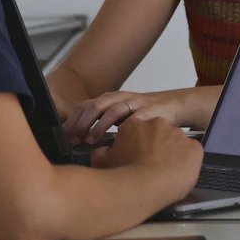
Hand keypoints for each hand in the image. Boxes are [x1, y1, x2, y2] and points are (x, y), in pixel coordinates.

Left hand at [62, 90, 180, 145]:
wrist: (175, 105)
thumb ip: (101, 122)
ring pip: (111, 110)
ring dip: (98, 126)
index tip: (64, 137)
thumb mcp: (120, 115)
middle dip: (81, 123)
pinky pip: (134, 118)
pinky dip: (123, 128)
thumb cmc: (144, 114)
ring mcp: (135, 103)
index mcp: (110, 99)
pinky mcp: (150, 111)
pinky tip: (118, 139)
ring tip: (90, 140)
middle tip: (73, 140)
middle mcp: (120, 98)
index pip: (84, 106)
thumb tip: (78, 140)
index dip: (72, 121)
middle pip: (94, 106)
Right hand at [91, 117, 202, 200]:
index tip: (135, 157)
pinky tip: (177, 173)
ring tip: (163, 173)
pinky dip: (186, 162)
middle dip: (154, 147)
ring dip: (171, 154)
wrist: (144, 186)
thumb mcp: (101, 162)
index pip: (138, 130)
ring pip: (176, 143)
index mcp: (136, 124)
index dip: (136, 144)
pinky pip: (191, 153)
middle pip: (158, 134)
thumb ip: (101, 152)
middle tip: (149, 166)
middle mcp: (159, 124)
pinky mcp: (194, 148)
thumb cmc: (121, 174)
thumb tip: (102, 150)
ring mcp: (179, 135)